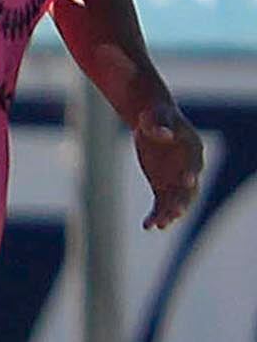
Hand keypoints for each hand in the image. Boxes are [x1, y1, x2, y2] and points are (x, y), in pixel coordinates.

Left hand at [135, 101, 205, 230]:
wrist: (150, 122)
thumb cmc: (156, 115)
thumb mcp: (155, 116)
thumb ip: (160, 125)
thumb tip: (165, 134)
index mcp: (192, 148)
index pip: (194, 163)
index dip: (191, 172)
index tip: (187, 181)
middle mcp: (188, 167)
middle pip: (189, 188)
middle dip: (183, 200)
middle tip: (175, 212)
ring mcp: (176, 179)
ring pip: (176, 200)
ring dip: (170, 213)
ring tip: (161, 225)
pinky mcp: (163, 186)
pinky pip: (161, 204)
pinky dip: (155, 215)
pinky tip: (147, 226)